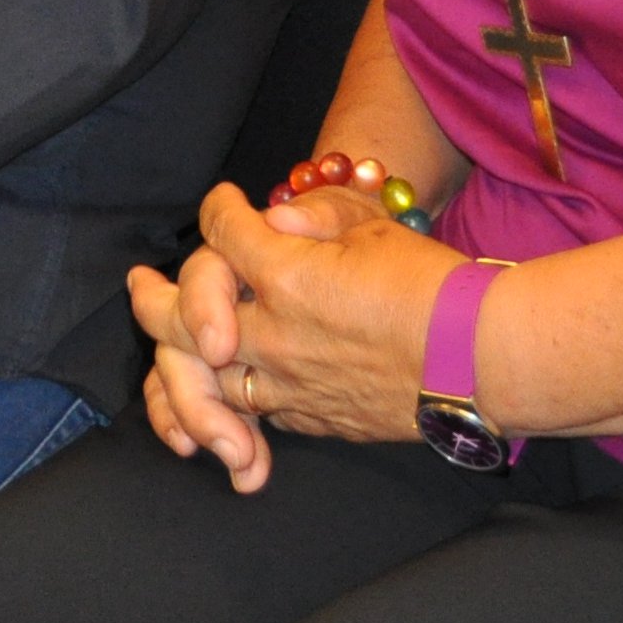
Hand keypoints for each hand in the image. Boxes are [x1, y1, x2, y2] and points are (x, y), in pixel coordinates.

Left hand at [139, 185, 463, 476]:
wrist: (485, 360)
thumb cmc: (437, 287)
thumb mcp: (374, 229)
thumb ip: (316, 218)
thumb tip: (276, 218)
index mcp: (285, 275)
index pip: (224, 232)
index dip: (220, 209)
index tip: (224, 202)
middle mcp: (273, 334)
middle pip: (180, 319)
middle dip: (151, 298)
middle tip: (137, 285)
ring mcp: (289, 384)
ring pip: (204, 381)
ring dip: (173, 370)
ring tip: (159, 357)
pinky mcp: (313, 419)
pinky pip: (253, 413)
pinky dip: (229, 409)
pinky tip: (221, 403)